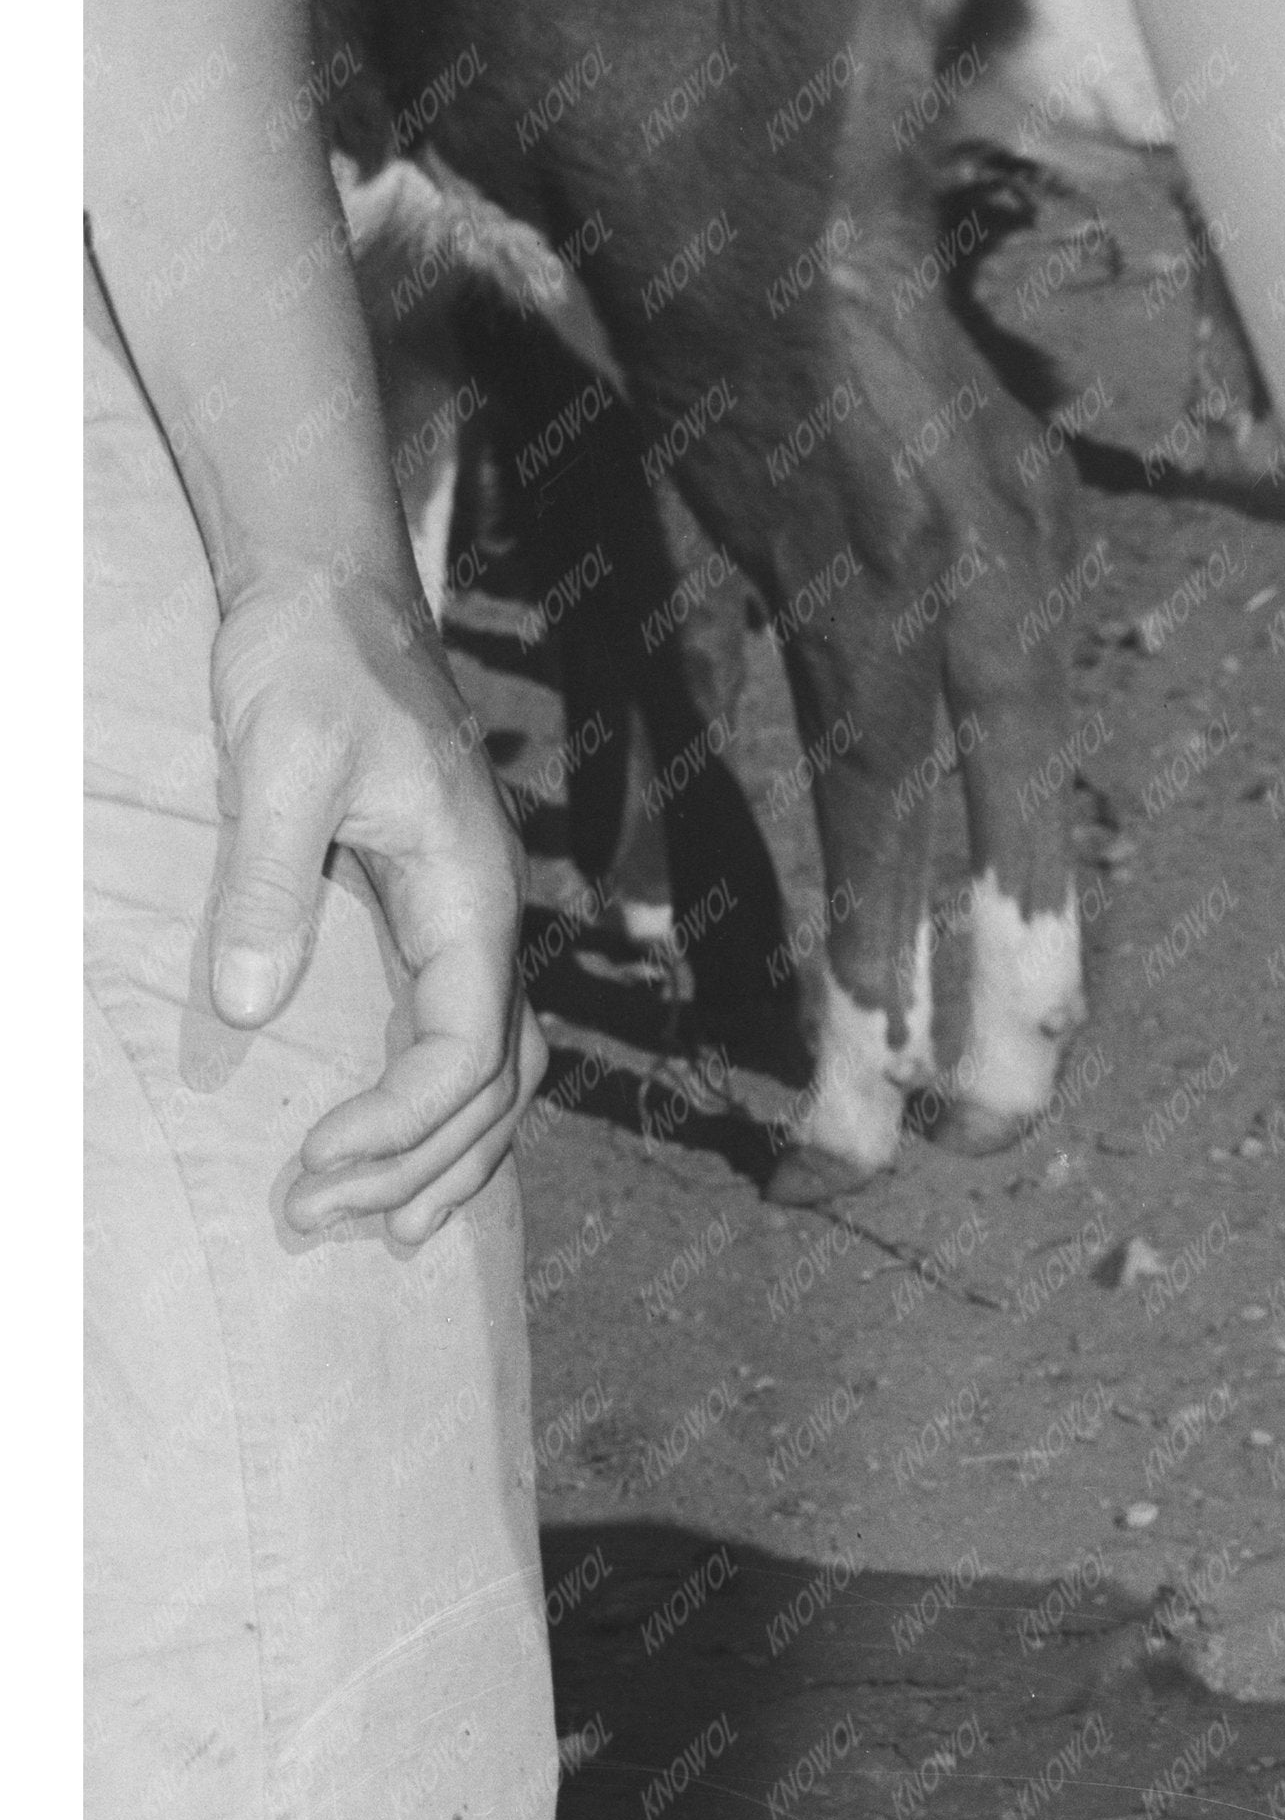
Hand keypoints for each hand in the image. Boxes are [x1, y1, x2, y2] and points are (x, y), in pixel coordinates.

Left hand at [206, 564, 539, 1249]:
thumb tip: (250, 1006)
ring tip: (375, 1227)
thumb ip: (268, 882)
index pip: (466, 1054)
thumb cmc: (313, 663)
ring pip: (498, 1076)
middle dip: (416, 1167)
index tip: (313, 1161)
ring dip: (446, 1159)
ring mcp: (472, 921)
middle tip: (314, 1214)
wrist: (334, 592)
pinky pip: (466, 1040)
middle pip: (495, 1089)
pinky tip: (399, 1151)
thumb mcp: (277, 762)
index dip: (398, 1126)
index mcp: (474, 895)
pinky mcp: (439, 916)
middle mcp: (492, 920)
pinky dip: (442, 1114)